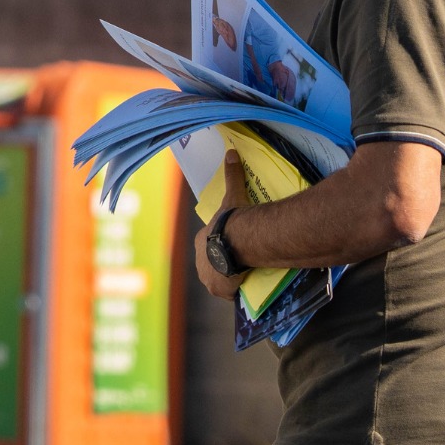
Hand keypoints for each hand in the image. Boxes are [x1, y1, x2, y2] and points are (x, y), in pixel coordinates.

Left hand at [192, 150, 250, 300]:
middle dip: (222, 262)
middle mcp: (199, 261)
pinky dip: (234, 290)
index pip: (208, 242)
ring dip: (227, 277)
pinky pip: (228, 292)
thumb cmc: (232, 220)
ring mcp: (208, 277)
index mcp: (200, 240)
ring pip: (218, 278)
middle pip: (212, 262)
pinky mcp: (219, 289)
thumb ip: (232, 175)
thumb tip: (231, 153)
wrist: (238, 242)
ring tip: (244, 273)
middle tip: (239, 259)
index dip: (218, 243)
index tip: (230, 243)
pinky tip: (244, 286)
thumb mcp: (232, 195)